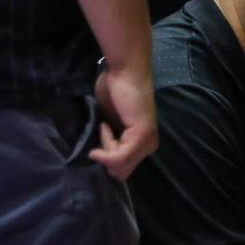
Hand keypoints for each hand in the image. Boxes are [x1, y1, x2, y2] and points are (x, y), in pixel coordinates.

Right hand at [89, 65, 157, 179]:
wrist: (124, 71)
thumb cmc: (114, 91)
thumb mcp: (106, 123)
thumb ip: (107, 142)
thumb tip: (96, 160)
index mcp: (141, 145)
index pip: (121, 171)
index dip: (105, 157)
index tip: (99, 136)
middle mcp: (148, 147)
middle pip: (119, 172)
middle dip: (105, 154)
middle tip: (103, 128)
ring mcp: (147, 143)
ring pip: (118, 166)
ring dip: (104, 146)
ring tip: (105, 123)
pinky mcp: (142, 137)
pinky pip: (119, 157)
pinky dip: (106, 143)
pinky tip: (104, 125)